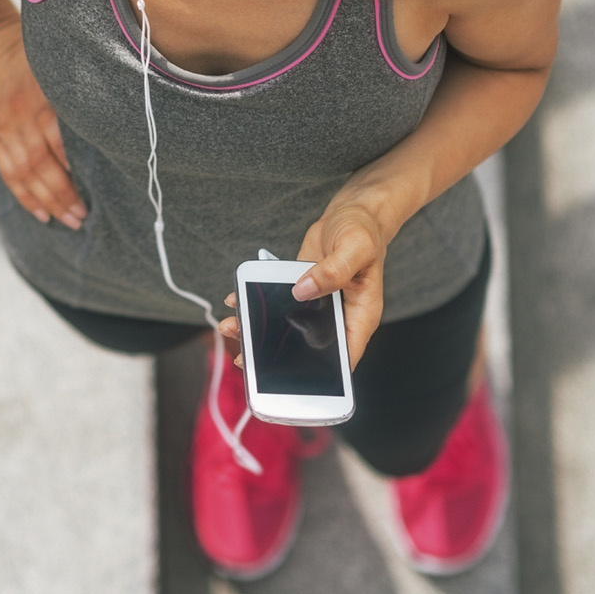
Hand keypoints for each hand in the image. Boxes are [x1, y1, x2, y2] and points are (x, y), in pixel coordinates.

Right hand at [0, 16, 85, 227]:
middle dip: (63, 196)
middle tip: (84, 217)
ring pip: (24, 175)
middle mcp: (20, 117)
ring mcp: (2, 129)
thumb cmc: (35, 56)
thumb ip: (76, 98)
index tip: (96, 192)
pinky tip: (41, 213)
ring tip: (68, 221)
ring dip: (47, 202)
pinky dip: (25, 195)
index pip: (59, 145)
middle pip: (41, 167)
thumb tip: (107, 132)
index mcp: (41, 100)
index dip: (73, 172)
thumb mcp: (59, 69)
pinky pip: (8, 173)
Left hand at [216, 201, 387, 368]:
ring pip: (288, 327)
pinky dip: (257, 303)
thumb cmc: (363, 230)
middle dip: (275, 354)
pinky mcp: (301, 290)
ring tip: (231, 327)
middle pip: (309, 346)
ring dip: (259, 329)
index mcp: (359, 314)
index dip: (322, 375)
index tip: (291, 382)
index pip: (344, 355)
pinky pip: (277, 304)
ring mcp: (318, 304)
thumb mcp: (354, 248)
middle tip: (244, 357)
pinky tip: (236, 299)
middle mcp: (338, 315)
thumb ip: (331, 271)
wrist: (352, 211)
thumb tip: (303, 290)